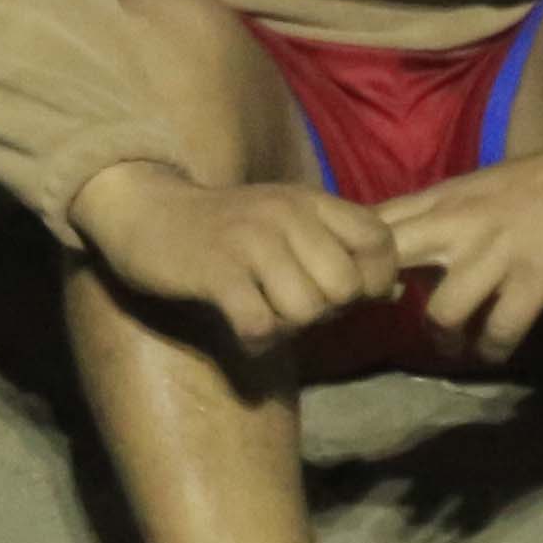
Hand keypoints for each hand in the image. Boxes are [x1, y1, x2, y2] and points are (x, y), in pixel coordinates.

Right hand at [76, 159, 401, 348]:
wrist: (146, 211)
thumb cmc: (227, 227)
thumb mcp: (289, 224)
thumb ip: (341, 250)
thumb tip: (396, 292)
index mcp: (311, 201)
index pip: (379, 242)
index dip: (375, 280)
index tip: (347, 294)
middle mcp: (287, 215)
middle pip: (344, 287)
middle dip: (326, 311)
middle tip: (294, 305)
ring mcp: (251, 241)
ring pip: (306, 310)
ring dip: (288, 327)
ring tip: (265, 313)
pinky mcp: (217, 272)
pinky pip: (260, 325)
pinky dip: (257, 341)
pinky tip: (244, 330)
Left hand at [371, 129, 542, 358]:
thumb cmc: (541, 180)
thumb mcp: (475, 189)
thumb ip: (436, 215)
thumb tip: (398, 249)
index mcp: (441, 198)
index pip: (373, 226)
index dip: (352, 261)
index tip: (352, 288)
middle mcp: (459, 223)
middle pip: (390, 261)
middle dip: (379, 299)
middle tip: (391, 322)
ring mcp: (497, 251)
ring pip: (442, 311)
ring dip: (444, 339)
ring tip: (454, 346)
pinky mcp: (536, 276)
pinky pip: (500, 328)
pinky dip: (492, 348)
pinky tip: (494, 348)